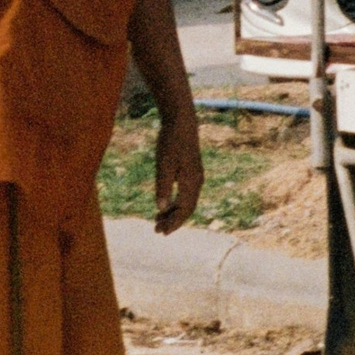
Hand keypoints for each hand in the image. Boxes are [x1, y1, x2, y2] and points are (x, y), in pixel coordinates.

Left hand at [152, 100, 203, 235]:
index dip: (173, 223)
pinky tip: (166, 204)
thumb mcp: (164, 164)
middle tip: (157, 230)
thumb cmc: (171, 142)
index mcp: (191, 181)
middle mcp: (197, 181)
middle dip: (174, 221)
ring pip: (187, 202)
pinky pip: (187, 193)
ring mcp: (196, 176)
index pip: (184, 210)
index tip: (161, 232)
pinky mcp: (192, 171)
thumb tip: (161, 208)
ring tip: (159, 220)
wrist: (182, 121)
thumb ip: (163, 187)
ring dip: (174, 212)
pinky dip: (177, 202)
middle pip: (187, 208)